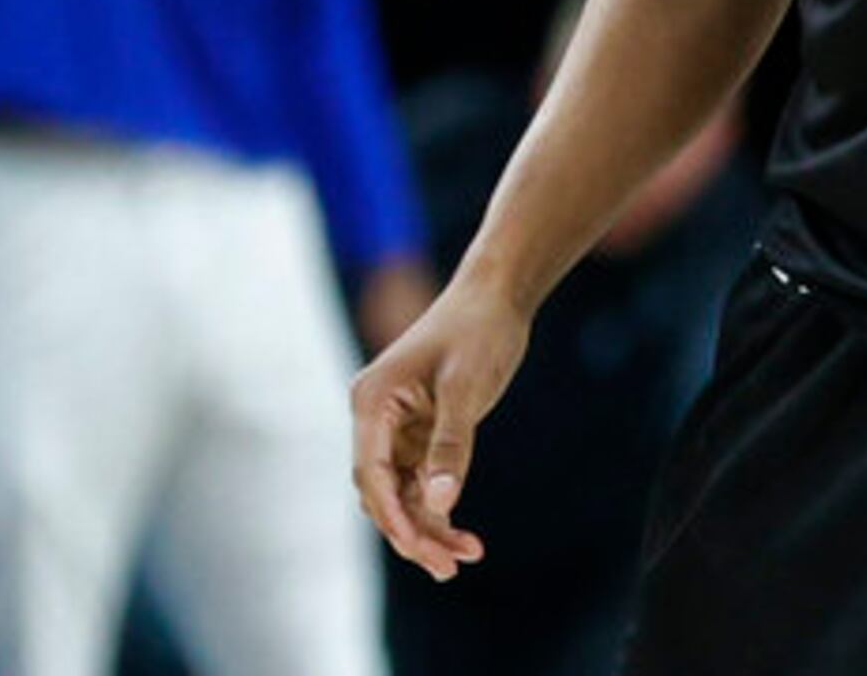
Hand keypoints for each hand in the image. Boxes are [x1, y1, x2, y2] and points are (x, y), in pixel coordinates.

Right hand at [351, 272, 529, 581]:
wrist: (495, 298)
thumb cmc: (477, 331)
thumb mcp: (467, 387)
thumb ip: (452, 444)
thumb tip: (440, 502)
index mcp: (372, 401)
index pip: (370, 472)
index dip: (391, 516)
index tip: (419, 549)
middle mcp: (375, 419)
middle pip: (381, 493)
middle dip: (411, 532)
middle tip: (447, 568)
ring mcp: (395, 429)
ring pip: (401, 496)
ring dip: (428, 529)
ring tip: (465, 558)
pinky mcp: (418, 435)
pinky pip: (421, 485)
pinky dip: (439, 511)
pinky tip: (466, 539)